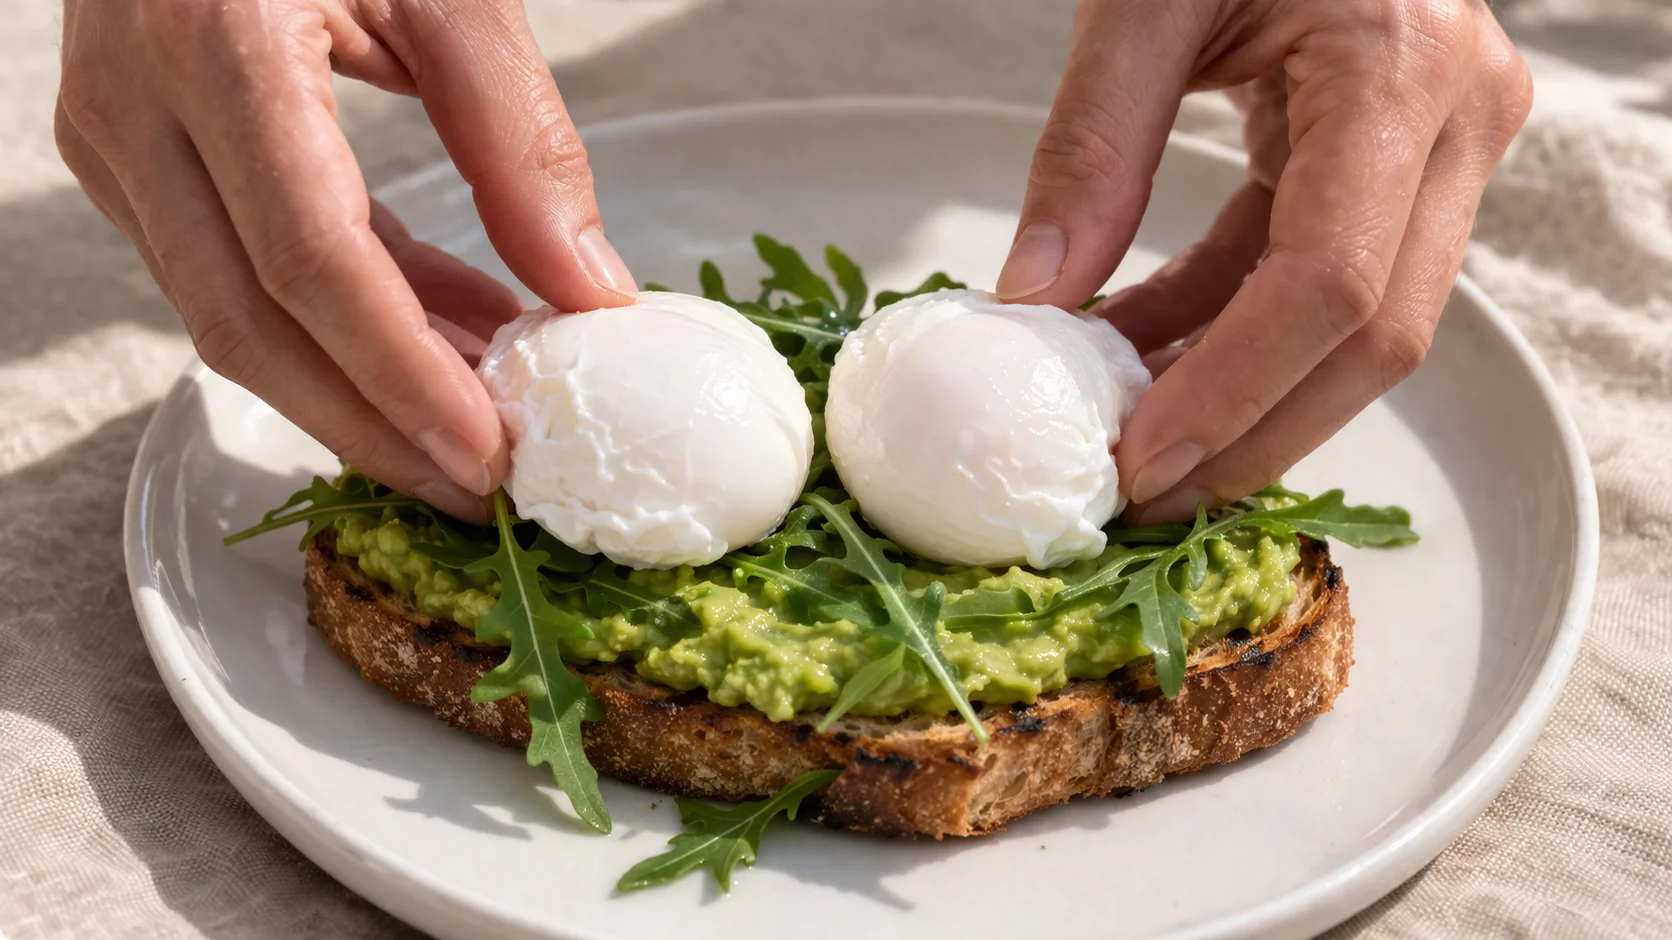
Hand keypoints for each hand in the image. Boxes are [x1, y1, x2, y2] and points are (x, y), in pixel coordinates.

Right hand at [55, 0, 637, 521]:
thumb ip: (521, 140)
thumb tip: (585, 295)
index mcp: (213, 45)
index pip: (308, 263)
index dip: (400, 376)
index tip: (485, 455)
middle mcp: (134, 107)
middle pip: (249, 325)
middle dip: (372, 427)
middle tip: (479, 488)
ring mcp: (117, 139)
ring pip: (231, 316)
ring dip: (358, 386)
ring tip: (479, 422)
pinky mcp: (134, 159)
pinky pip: (236, 273)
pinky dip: (340, 324)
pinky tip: (439, 343)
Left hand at [996, 0, 1532, 522]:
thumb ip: (1087, 146)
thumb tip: (1032, 301)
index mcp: (1402, 66)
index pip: (1330, 284)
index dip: (1231, 393)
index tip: (1136, 462)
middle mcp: (1457, 114)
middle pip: (1374, 336)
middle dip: (1254, 435)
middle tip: (1140, 499)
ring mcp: (1447, 139)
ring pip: (1366, 326)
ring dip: (1245, 397)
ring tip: (1130, 444)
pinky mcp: (1406, 155)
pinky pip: (1324, 272)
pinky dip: (1234, 326)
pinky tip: (1144, 354)